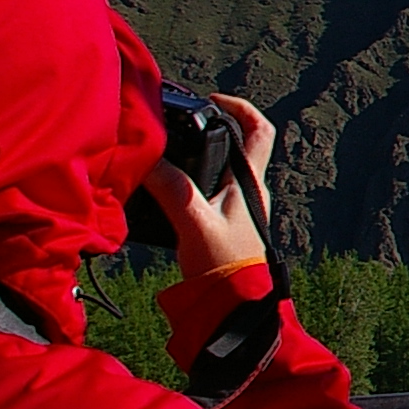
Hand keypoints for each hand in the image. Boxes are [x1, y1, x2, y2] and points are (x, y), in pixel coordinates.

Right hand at [141, 93, 276, 281]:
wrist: (231, 307)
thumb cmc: (223, 267)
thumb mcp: (194, 222)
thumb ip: (172, 189)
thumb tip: (148, 160)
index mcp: (251, 183)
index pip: (260, 130)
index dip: (240, 107)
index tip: (211, 100)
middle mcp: (249, 192)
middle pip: (236, 145)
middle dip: (209, 130)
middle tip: (177, 126)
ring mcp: (237, 209)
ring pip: (218, 169)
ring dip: (195, 158)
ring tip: (165, 154)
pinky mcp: (222, 226)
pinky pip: (206, 192)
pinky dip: (187, 182)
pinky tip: (164, 189)